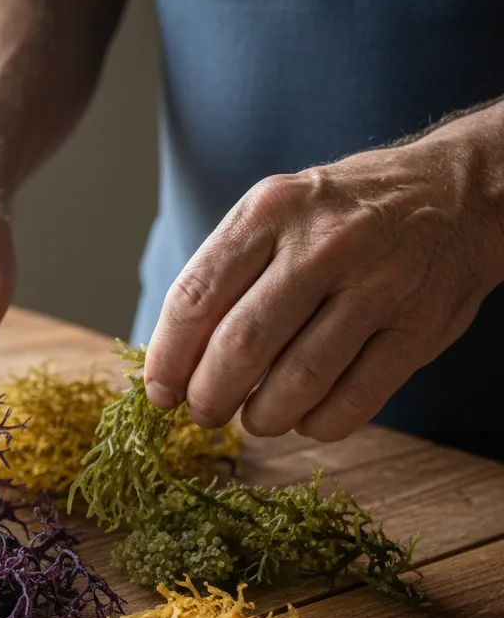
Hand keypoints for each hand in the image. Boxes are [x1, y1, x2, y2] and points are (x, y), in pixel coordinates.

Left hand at [143, 110, 503, 440]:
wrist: (458, 194)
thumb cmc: (340, 217)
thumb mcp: (275, 214)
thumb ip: (222, 276)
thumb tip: (168, 362)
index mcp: (270, 211)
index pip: (195, 298)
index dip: (168, 359)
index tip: (159, 393)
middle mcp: (323, 244)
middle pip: (242, 347)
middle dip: (209, 397)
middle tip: (204, 412)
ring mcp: (378, 285)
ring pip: (297, 382)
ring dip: (262, 418)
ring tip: (253, 418)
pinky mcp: (420, 328)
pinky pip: (354, 401)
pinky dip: (317, 424)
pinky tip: (305, 416)